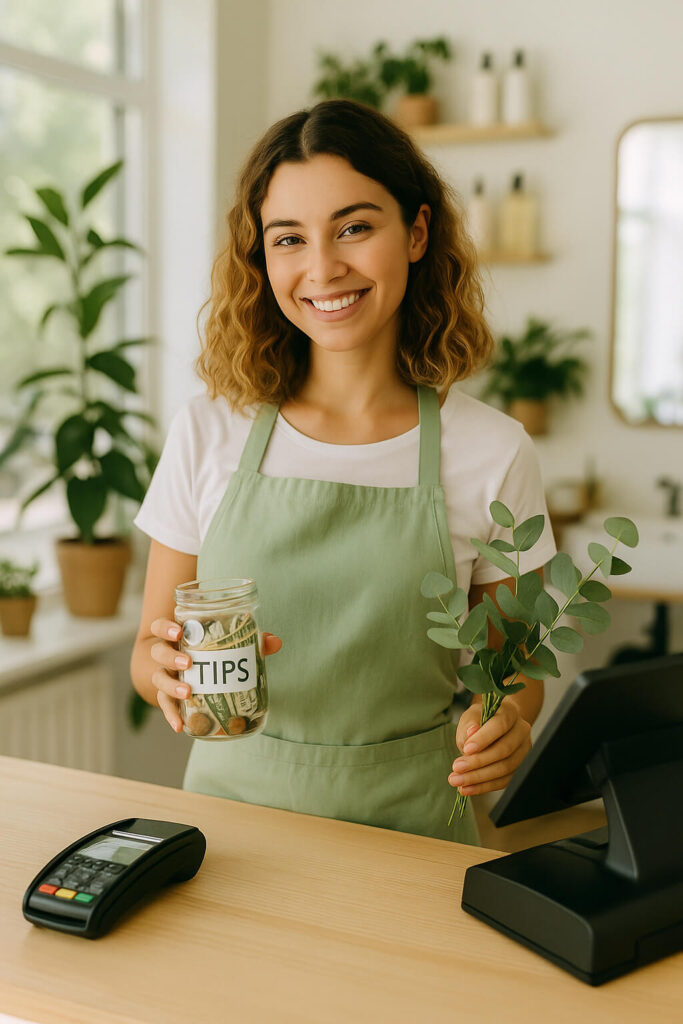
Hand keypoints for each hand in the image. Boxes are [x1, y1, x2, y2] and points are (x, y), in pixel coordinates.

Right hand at [150, 618, 281, 732]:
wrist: (182, 669)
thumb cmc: (206, 651)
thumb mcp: (222, 644)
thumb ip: (249, 641)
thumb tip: (275, 642)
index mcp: (176, 637)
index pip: (160, 626)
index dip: (165, 628)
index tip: (179, 631)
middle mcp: (165, 654)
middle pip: (159, 652)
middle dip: (172, 656)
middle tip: (188, 662)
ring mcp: (164, 675)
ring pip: (159, 678)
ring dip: (171, 686)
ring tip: (187, 692)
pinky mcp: (166, 695)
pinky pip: (164, 705)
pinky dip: (171, 715)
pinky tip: (180, 726)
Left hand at [447, 695, 531, 796]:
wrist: (493, 727)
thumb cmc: (480, 720)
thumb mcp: (471, 716)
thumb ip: (470, 725)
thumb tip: (472, 733)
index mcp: (510, 712)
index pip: (500, 725)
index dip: (484, 738)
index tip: (466, 749)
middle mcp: (521, 731)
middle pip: (504, 750)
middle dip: (478, 762)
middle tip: (456, 768)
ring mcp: (524, 751)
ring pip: (505, 769)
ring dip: (479, 778)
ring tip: (457, 781)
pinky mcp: (520, 768)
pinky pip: (504, 781)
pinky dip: (484, 787)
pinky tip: (467, 788)